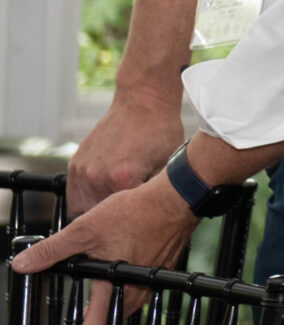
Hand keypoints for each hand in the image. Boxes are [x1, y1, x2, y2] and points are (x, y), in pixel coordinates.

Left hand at [13, 173, 195, 324]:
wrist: (177, 199)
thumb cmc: (137, 212)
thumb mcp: (85, 229)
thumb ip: (52, 250)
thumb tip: (22, 264)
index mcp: (113, 291)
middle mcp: (130, 297)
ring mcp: (140, 289)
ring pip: (108, 323)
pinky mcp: (146, 279)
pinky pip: (119, 307)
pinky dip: (100, 319)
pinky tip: (91, 313)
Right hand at [67, 93, 183, 214]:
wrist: (143, 103)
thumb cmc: (160, 131)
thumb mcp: (169, 166)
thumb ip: (156, 194)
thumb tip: (158, 216)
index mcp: (122, 179)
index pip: (122, 219)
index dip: (133, 221)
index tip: (141, 219)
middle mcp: (97, 176)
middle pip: (101, 218)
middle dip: (115, 217)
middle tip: (129, 211)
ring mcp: (82, 170)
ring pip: (84, 208)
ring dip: (99, 207)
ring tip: (118, 199)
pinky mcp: (74, 164)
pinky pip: (74, 194)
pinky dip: (87, 196)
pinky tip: (105, 190)